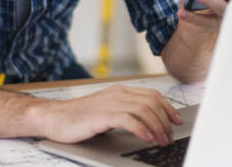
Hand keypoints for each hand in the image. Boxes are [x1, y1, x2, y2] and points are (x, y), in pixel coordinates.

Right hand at [34, 84, 182, 144]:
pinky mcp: (102, 115)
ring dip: (157, 127)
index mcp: (121, 91)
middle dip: (165, 120)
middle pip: (152, 102)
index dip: (168, 108)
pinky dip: (141, 129)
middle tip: (169, 136)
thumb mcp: (108, 111)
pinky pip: (128, 119)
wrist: (54, 117)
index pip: (153, 95)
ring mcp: (110, 103)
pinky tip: (146, 138)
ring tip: (161, 140)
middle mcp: (118, 94)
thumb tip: (147, 124)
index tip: (177, 121)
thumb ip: (126, 113)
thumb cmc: (79, 117)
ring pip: (144, 110)